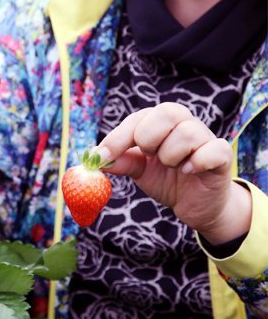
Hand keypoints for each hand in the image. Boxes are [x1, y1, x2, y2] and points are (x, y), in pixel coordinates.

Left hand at [95, 103, 251, 242]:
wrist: (196, 206)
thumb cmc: (168, 181)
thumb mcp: (140, 171)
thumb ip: (121, 161)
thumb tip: (95, 157)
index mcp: (161, 122)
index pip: (138, 118)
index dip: (118, 137)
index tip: (101, 157)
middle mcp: (184, 123)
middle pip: (167, 112)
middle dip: (149, 138)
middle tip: (149, 156)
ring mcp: (205, 137)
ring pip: (187, 133)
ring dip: (172, 156)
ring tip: (173, 168)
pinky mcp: (222, 155)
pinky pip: (211, 151)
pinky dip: (196, 163)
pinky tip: (189, 172)